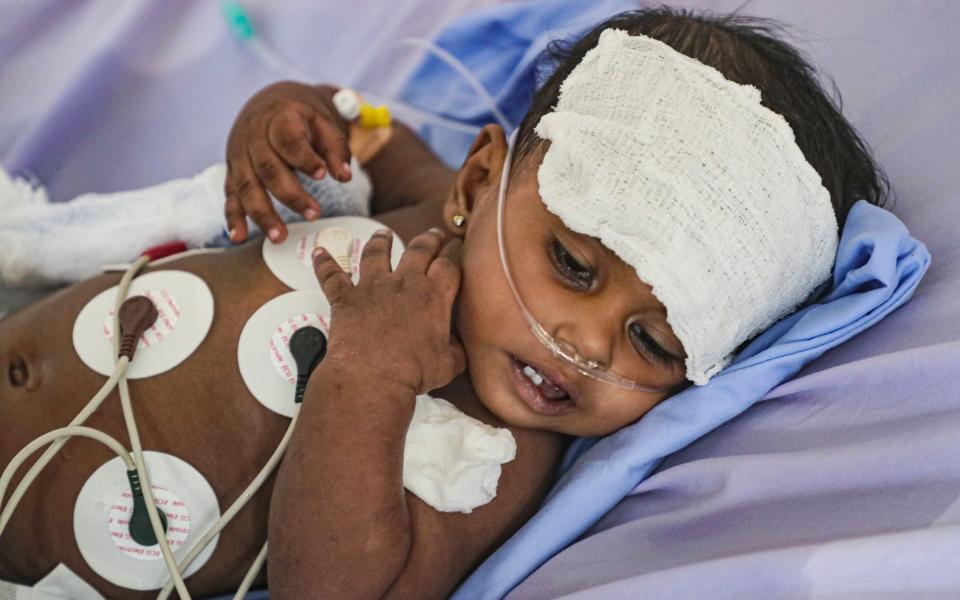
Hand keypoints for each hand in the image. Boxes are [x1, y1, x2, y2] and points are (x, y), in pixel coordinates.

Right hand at [225, 81, 352, 243]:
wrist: (272, 103)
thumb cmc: (303, 117)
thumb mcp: (324, 122)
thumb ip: (336, 148)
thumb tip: (344, 177)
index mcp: (277, 117)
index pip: (286, 138)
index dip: (303, 157)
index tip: (322, 174)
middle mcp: (253, 136)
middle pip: (267, 168)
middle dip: (290, 194)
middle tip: (314, 214)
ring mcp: (239, 154)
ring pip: (247, 186)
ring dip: (262, 213)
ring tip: (279, 236)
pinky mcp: (232, 171)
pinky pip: (230, 195)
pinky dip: (233, 217)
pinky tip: (239, 237)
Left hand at [312, 228, 465, 394]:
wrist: (372, 376)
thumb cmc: (412, 372)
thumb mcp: (449, 363)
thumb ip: (456, 349)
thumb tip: (458, 347)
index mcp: (433, 296)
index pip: (449, 266)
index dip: (454, 257)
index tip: (456, 254)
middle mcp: (404, 283)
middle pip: (420, 249)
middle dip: (429, 239)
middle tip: (434, 235)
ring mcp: (373, 287)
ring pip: (376, 253)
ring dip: (380, 241)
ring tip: (383, 234)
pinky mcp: (346, 298)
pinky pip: (331, 275)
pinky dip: (324, 263)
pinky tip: (319, 252)